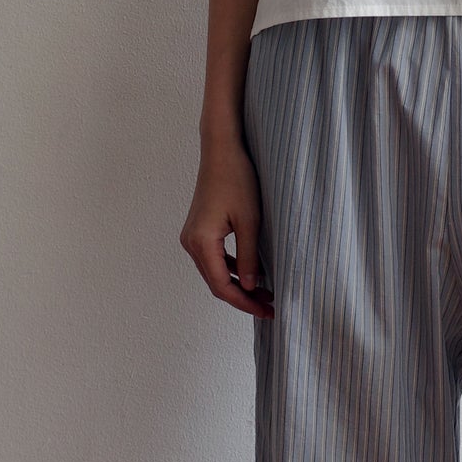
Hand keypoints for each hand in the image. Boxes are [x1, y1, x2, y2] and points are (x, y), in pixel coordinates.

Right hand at [180, 137, 274, 318]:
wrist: (222, 151)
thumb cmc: (238, 179)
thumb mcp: (250, 221)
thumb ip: (250, 257)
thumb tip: (251, 288)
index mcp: (201, 242)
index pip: (222, 286)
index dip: (245, 302)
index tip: (267, 310)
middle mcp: (190, 242)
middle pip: (216, 283)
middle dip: (243, 297)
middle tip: (270, 307)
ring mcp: (192, 237)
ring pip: (215, 273)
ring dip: (238, 285)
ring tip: (266, 294)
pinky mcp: (198, 231)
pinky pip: (214, 259)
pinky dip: (232, 270)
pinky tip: (254, 274)